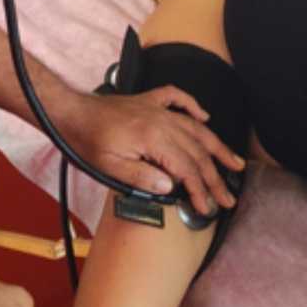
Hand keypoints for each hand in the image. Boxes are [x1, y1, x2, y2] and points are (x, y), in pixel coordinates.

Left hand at [57, 90, 243, 216]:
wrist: (71, 112)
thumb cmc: (87, 141)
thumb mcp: (109, 167)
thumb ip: (141, 177)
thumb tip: (169, 187)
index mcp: (153, 139)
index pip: (186, 169)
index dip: (200, 191)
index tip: (207, 207)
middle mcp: (162, 121)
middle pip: (197, 152)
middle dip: (215, 177)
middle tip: (228, 197)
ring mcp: (157, 110)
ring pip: (196, 128)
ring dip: (217, 146)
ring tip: (234, 162)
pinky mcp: (149, 102)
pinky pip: (178, 98)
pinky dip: (194, 106)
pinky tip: (205, 115)